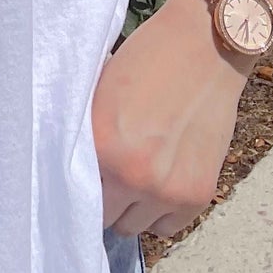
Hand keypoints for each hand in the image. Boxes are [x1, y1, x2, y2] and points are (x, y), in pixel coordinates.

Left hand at [92, 0, 252, 237]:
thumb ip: (87, 137)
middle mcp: (133, 176)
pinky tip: (162, 180)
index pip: (77, 196)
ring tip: (139, 175)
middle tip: (112, 176)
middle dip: (107, 199)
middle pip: (107, 218)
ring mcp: (168, 190)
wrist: (204, 46)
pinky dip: (163, 211)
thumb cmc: (146, 60)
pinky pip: (170, 226)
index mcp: (102, 147)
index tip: (85, 179)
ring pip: (138, 227)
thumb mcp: (100, 94)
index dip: (80, 186)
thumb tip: (69, 167)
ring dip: (134, 207)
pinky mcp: (198, 194)